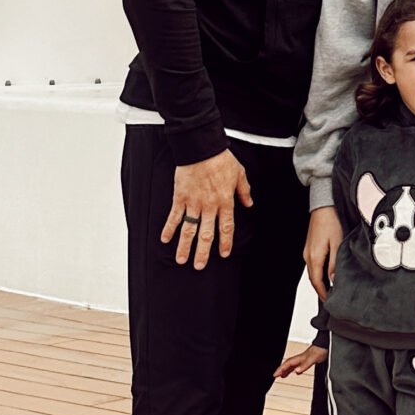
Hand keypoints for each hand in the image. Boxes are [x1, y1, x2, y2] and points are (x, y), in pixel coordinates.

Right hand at [161, 149, 251, 266]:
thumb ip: (244, 191)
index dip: (225, 242)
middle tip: (199, 266)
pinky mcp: (180, 197)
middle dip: (203, 252)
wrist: (201, 148)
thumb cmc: (221, 159)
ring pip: (189, 229)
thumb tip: (249, 203)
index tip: (224, 254)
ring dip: (184, 246)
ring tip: (181, 260)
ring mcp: (193, 203)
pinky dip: (169, 228)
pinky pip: (174, 216)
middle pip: (206, 234)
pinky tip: (164, 239)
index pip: (226, 227)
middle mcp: (209, 206)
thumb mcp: (240, 174)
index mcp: (225, 201)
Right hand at [274, 341, 326, 379]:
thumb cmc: (322, 349)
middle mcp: (301, 358)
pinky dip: (295, 369)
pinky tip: (296, 371)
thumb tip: (296, 372)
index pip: (288, 363)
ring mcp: (305, 358)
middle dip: (281, 370)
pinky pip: (299, 365)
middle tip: (275, 376)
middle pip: (288, 364)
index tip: (275, 375)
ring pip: (293, 365)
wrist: (328, 344)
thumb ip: (305, 365)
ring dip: (287, 370)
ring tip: (282, 376)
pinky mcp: (310, 359)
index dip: (281, 369)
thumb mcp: (313, 358)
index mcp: (301, 358)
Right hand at [303, 206, 341, 296]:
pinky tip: (326, 273)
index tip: (330, 301)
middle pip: (313, 279)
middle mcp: (308, 256)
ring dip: (320, 281)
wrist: (323, 206)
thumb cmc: (331, 221)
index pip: (317, 282)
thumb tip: (333, 280)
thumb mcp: (338, 243)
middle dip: (321, 290)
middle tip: (331, 298)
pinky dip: (318, 272)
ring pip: (313, 272)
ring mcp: (307, 251)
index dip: (323, 293)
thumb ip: (335, 263)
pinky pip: (313, 264)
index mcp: (314, 257)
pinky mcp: (310, 247)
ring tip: (330, 288)